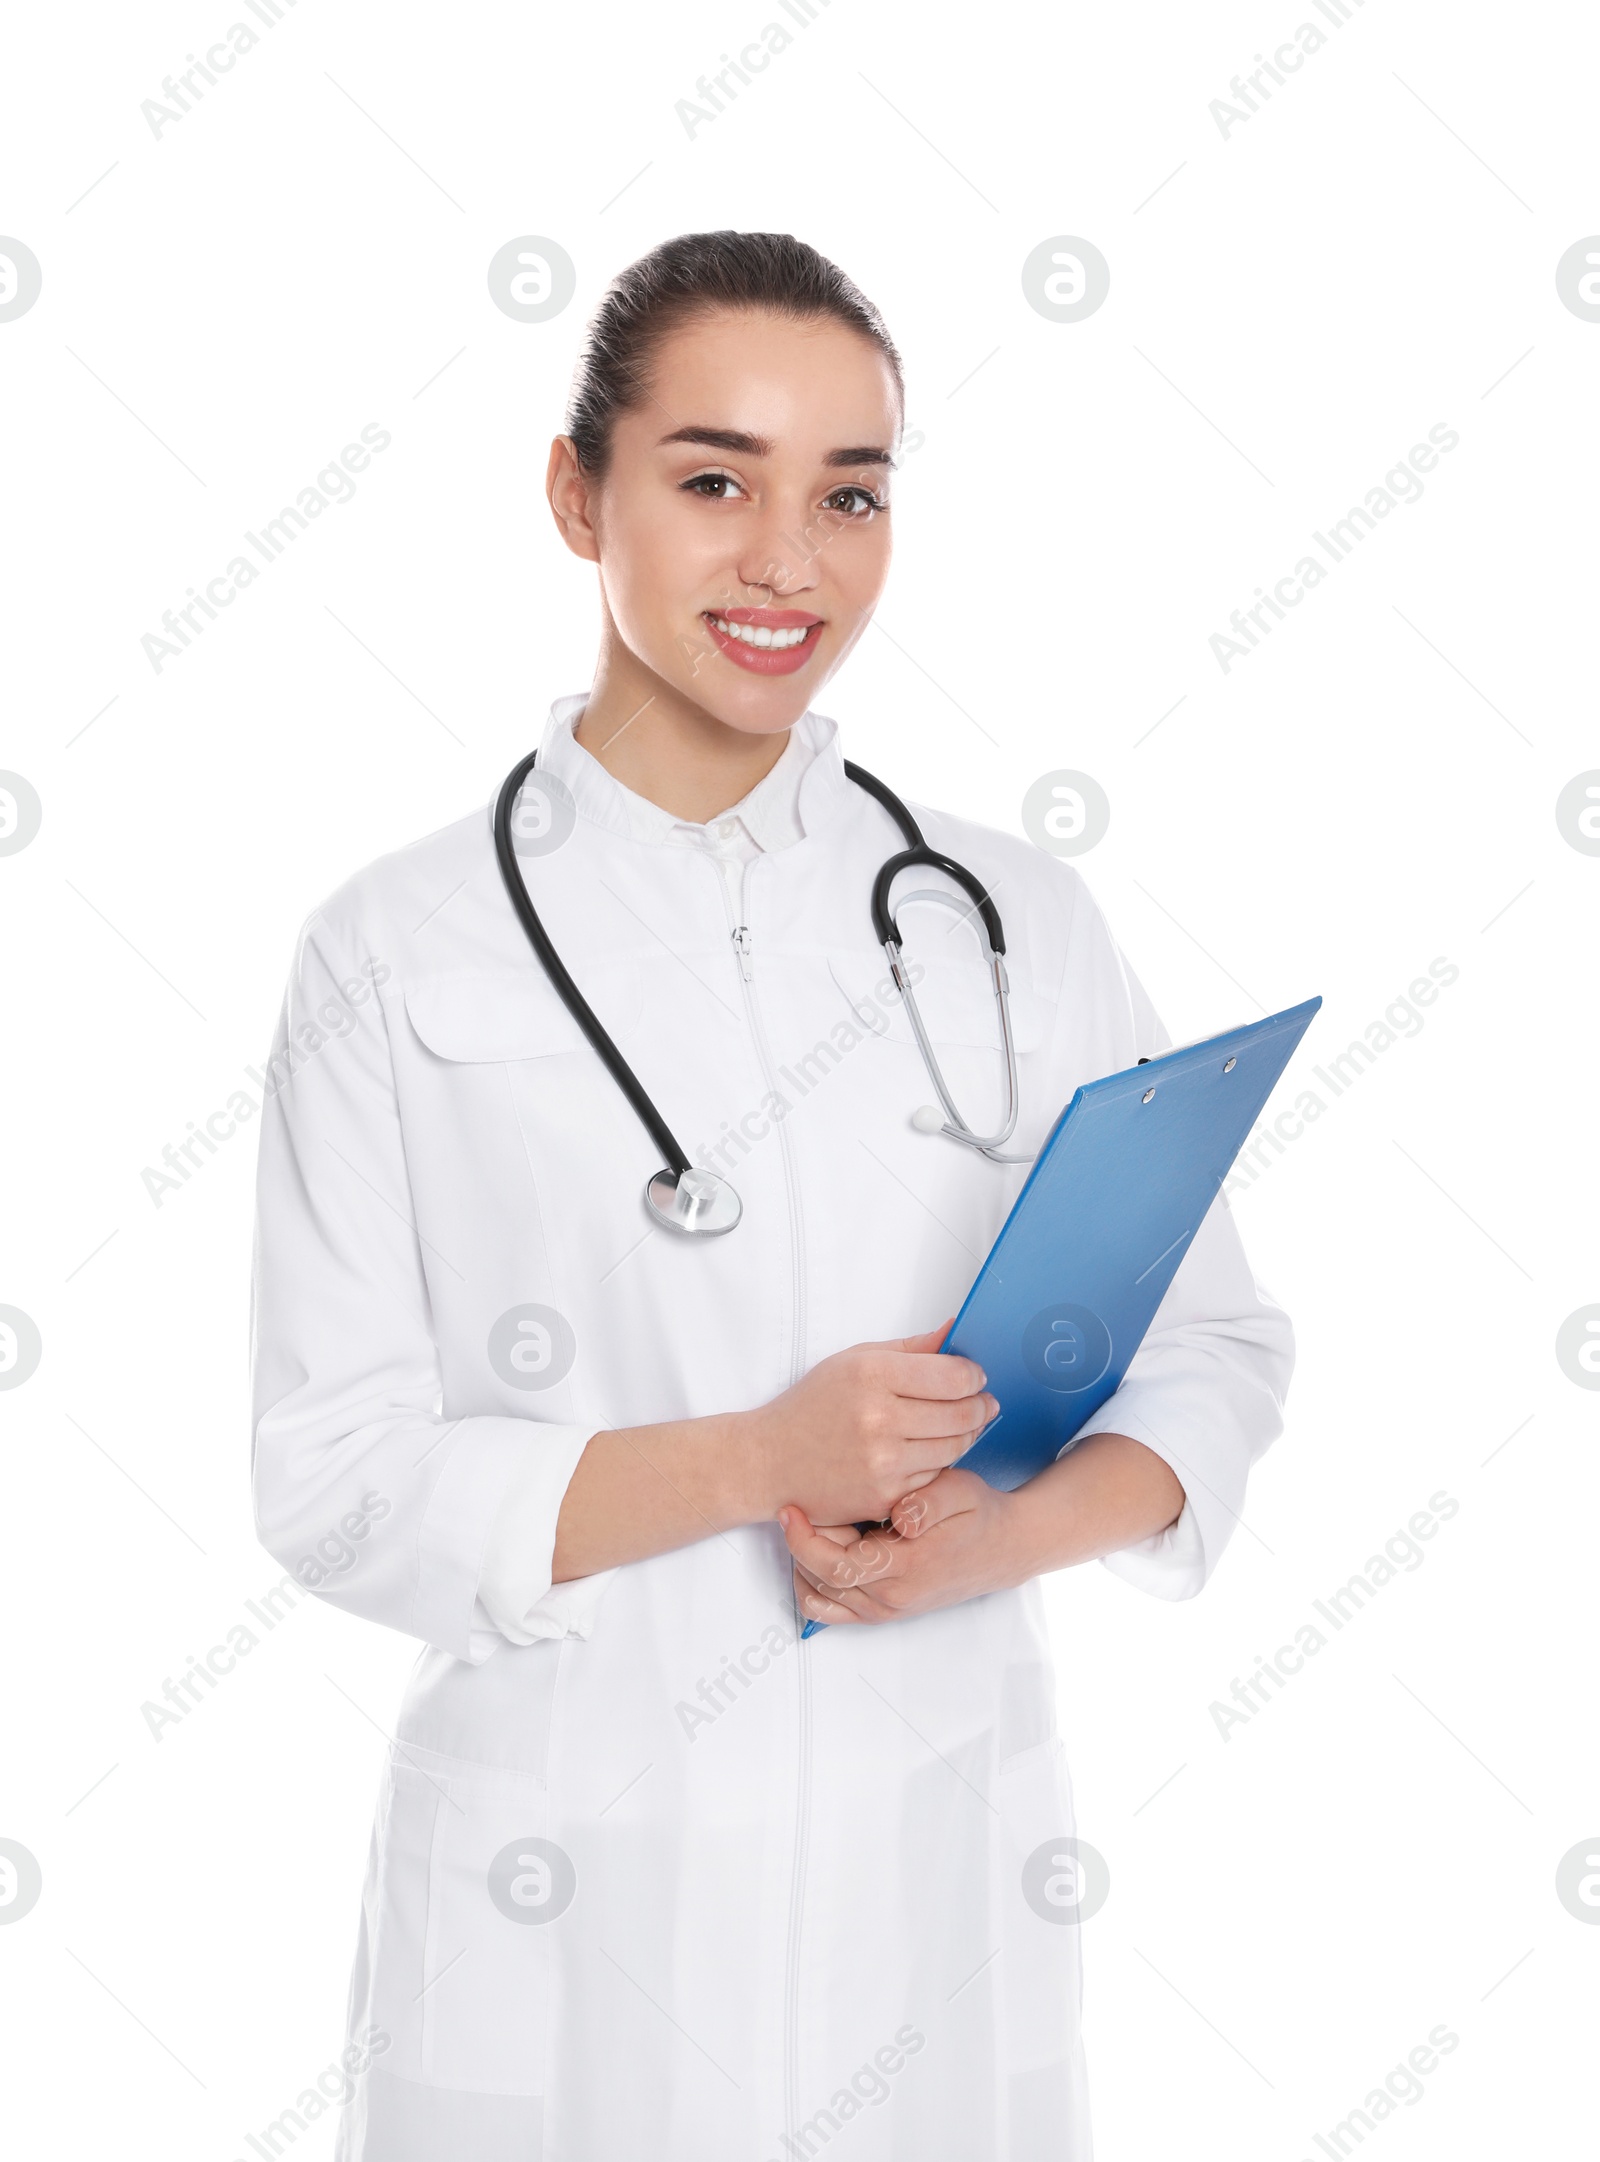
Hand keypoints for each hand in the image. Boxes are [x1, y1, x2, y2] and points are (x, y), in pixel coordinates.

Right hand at [751, 1322, 995, 1528]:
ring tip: (962, 1424)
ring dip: (966, 1435)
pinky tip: (928, 1450)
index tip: (974, 1377)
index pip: (953, 1376)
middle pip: (962, 1413)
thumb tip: (955, 1330)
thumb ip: (910, 1348)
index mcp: (871, 1375)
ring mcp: (882, 1463)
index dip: (973, 1376)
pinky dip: (938, 1463)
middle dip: (980, 1405)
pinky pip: (934, 1477)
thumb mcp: (853, 1361)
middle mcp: (879, 1419)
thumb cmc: (811, 1407)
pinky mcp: (884, 1497)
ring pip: (954, 1447)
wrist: (769, 1461)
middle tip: (983, 1401)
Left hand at [779, 1467, 1031, 1625]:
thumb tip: (901, 1516)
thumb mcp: (960, 1492)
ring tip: (812, 1527)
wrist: (1003, 1549)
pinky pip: (832, 1610)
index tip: (791, 1508)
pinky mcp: (884, 1612)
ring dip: (805, 1562)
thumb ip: (929, 1501)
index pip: (837, 1564)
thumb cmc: (978, 1515)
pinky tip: (814, 1555)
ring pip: (822, 1595)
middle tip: (802, 1507)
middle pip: (822, 1579)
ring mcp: (886, 1609)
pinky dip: (813, 1587)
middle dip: (802, 1543)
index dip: (804, 1538)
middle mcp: (892, 1597)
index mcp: (907, 1567)